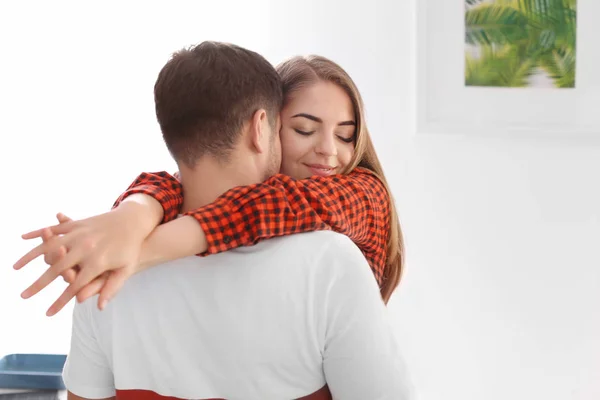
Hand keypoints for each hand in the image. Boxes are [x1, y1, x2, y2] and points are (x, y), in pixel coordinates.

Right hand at [14, 204, 150, 315]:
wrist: (132, 221)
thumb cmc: (130, 248)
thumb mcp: (126, 269)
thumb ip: (112, 287)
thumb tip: (100, 307)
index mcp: (97, 263)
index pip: (74, 288)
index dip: (60, 302)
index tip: (48, 314)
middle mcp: (86, 249)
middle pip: (56, 270)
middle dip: (38, 284)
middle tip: (24, 296)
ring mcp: (80, 234)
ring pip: (50, 247)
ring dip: (30, 257)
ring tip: (15, 268)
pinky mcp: (77, 224)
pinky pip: (55, 230)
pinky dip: (39, 233)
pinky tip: (23, 238)